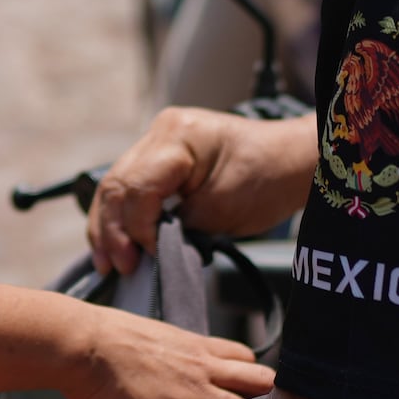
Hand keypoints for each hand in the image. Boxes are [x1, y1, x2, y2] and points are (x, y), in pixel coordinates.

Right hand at [63, 305, 269, 398]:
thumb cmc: (106, 338)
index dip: (250, 377)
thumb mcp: (154, 336)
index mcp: (199, 347)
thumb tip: (174, 366)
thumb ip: (175, 353)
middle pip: (263, 384)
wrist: (83, 346)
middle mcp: (204, 371)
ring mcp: (192, 397)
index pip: (248, 359)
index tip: (244, 394)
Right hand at [87, 108, 312, 275]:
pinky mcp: (162, 155)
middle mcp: (161, 131)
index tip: (147, 259)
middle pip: (117, 184)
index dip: (137, 229)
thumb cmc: (267, 181)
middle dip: (112, 231)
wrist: (292, 161)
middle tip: (116, 268)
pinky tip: (117, 242)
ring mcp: (159, 139)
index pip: (137, 188)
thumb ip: (178, 228)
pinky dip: (124, 216)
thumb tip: (146, 249)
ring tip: (107, 262)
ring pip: (116, 185)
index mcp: (177, 137)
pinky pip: (131, 186)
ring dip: (109, 226)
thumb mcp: (221, 212)